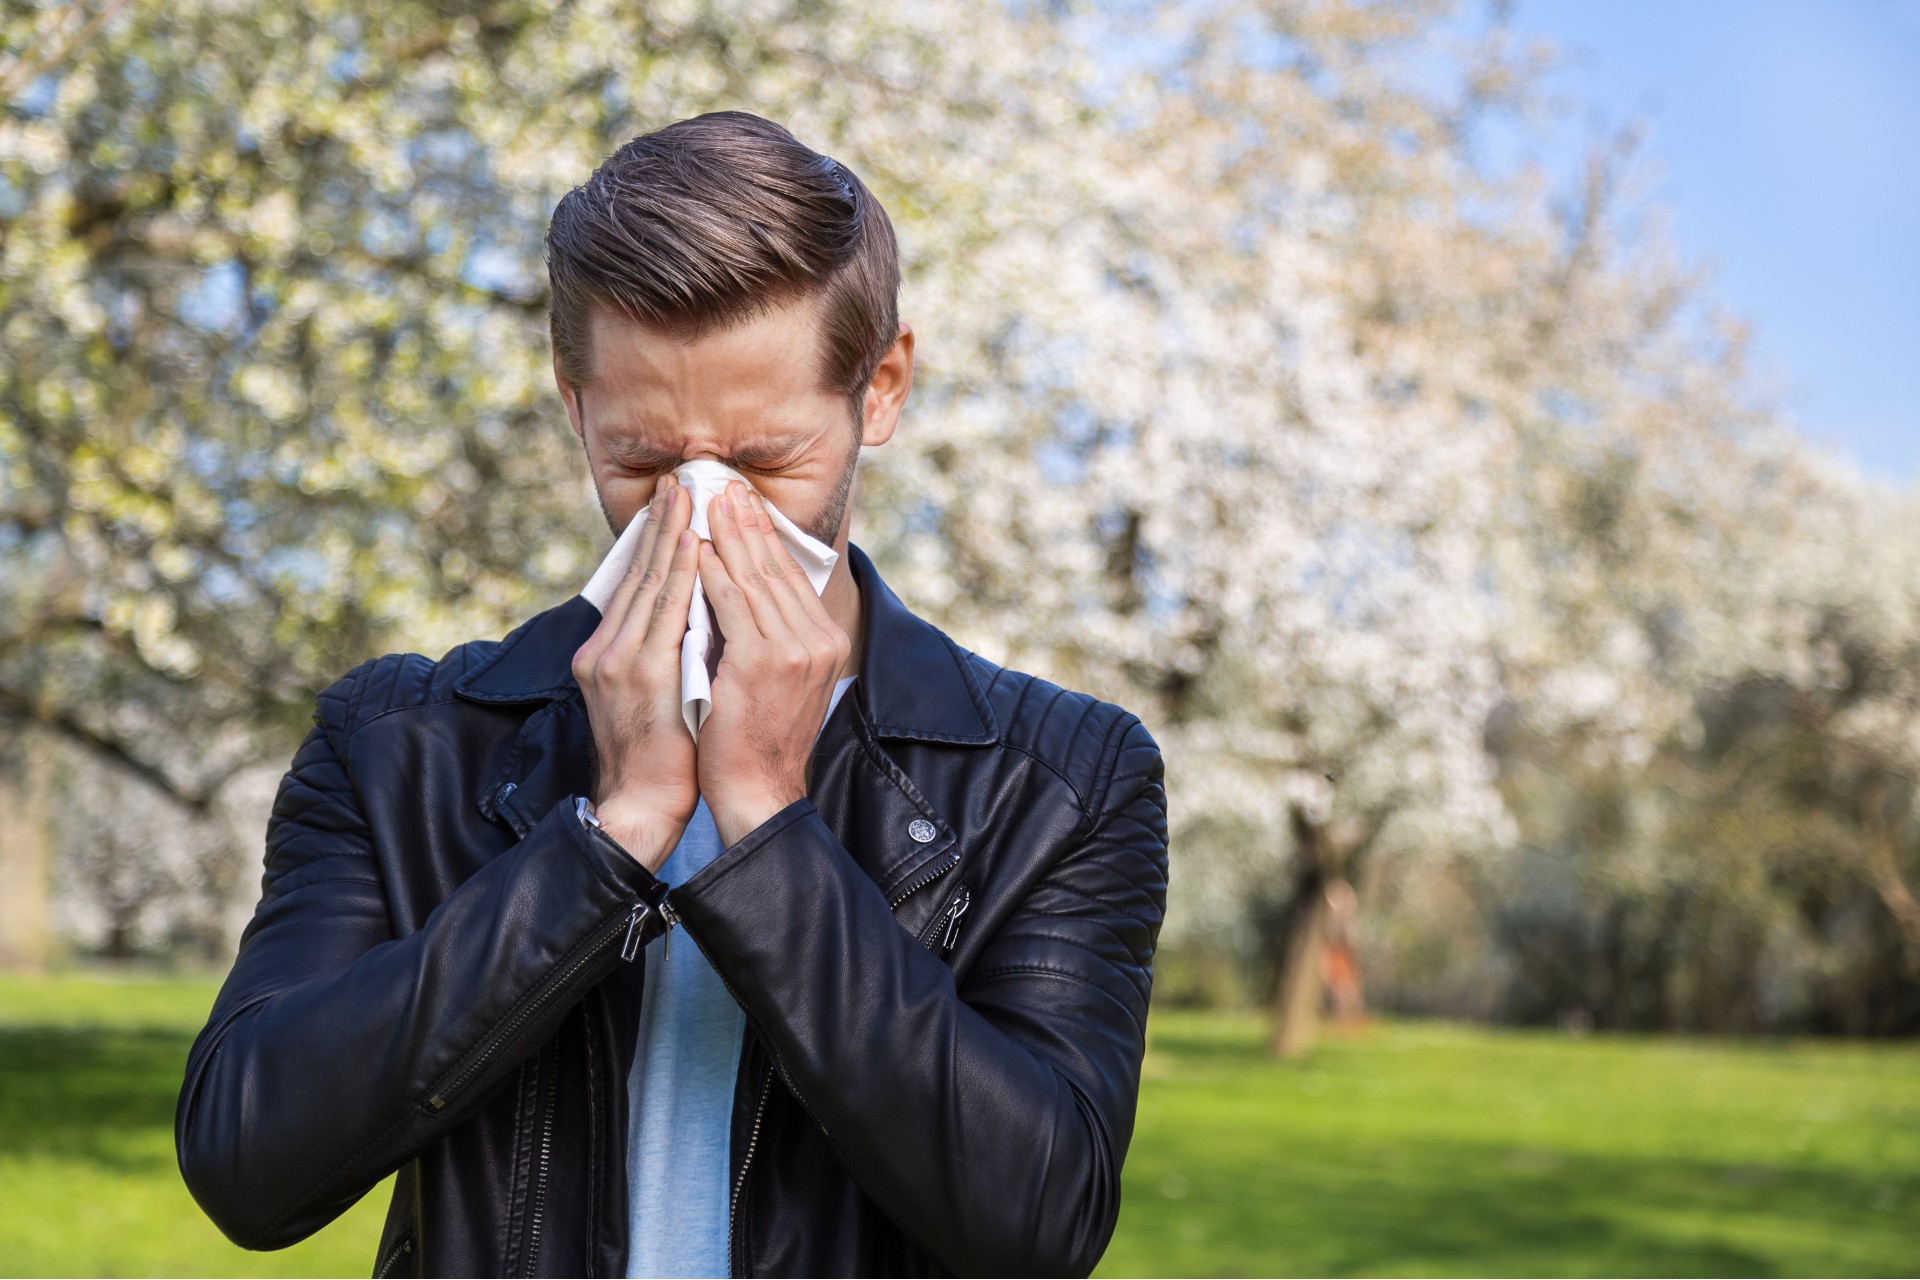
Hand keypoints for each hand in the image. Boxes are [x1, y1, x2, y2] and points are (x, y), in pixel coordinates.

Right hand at [570, 476, 699, 872]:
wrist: (641, 803)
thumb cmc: (657, 754)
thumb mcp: (651, 694)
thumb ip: (659, 653)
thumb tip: (688, 617)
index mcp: (605, 652)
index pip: (634, 583)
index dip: (654, 540)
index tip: (672, 503)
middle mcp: (605, 649)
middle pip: (636, 572)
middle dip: (660, 524)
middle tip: (679, 479)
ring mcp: (619, 659)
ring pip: (649, 582)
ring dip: (671, 535)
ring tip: (687, 495)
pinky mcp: (639, 673)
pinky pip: (665, 612)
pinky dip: (680, 574)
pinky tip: (696, 546)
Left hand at [696, 483, 852, 845]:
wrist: (758, 791)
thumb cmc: (758, 740)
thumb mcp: (780, 680)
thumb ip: (772, 637)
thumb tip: (742, 594)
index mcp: (825, 642)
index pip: (790, 576)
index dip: (764, 536)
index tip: (742, 502)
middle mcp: (818, 640)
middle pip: (775, 567)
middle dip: (746, 521)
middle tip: (722, 483)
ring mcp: (794, 649)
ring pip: (754, 577)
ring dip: (726, 534)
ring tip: (705, 501)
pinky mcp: (763, 661)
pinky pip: (732, 603)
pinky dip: (711, 571)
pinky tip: (694, 547)